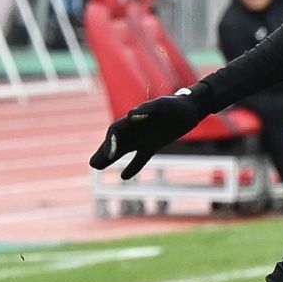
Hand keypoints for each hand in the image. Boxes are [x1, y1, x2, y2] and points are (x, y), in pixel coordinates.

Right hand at [88, 88, 206, 179]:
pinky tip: (124, 177)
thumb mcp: (164, 104)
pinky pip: (140, 158)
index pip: (116, 130)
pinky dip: (133, 167)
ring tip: (97, 167)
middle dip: (103, 152)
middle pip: (115, 141)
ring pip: (122, 150)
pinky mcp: (152, 145)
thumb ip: (148, 109)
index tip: (109, 155)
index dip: (110, 142)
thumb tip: (130, 115)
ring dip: (110, 158)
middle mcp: (135, 128)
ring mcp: (143, 138)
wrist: (190, 109)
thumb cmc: (177, 104)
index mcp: (135, 118)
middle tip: (93, 164)